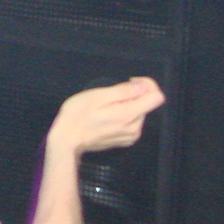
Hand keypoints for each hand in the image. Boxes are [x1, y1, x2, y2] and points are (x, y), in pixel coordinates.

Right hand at [47, 77, 164, 156]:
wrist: (67, 141)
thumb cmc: (78, 115)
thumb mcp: (97, 96)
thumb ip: (122, 91)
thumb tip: (142, 86)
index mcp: (130, 115)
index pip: (157, 97)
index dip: (147, 84)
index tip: (130, 81)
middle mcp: (136, 128)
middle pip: (146, 104)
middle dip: (132, 95)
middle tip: (109, 95)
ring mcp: (131, 137)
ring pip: (139, 113)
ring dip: (127, 105)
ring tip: (105, 107)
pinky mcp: (125, 141)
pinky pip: (133, 123)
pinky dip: (124, 116)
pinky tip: (107, 117)